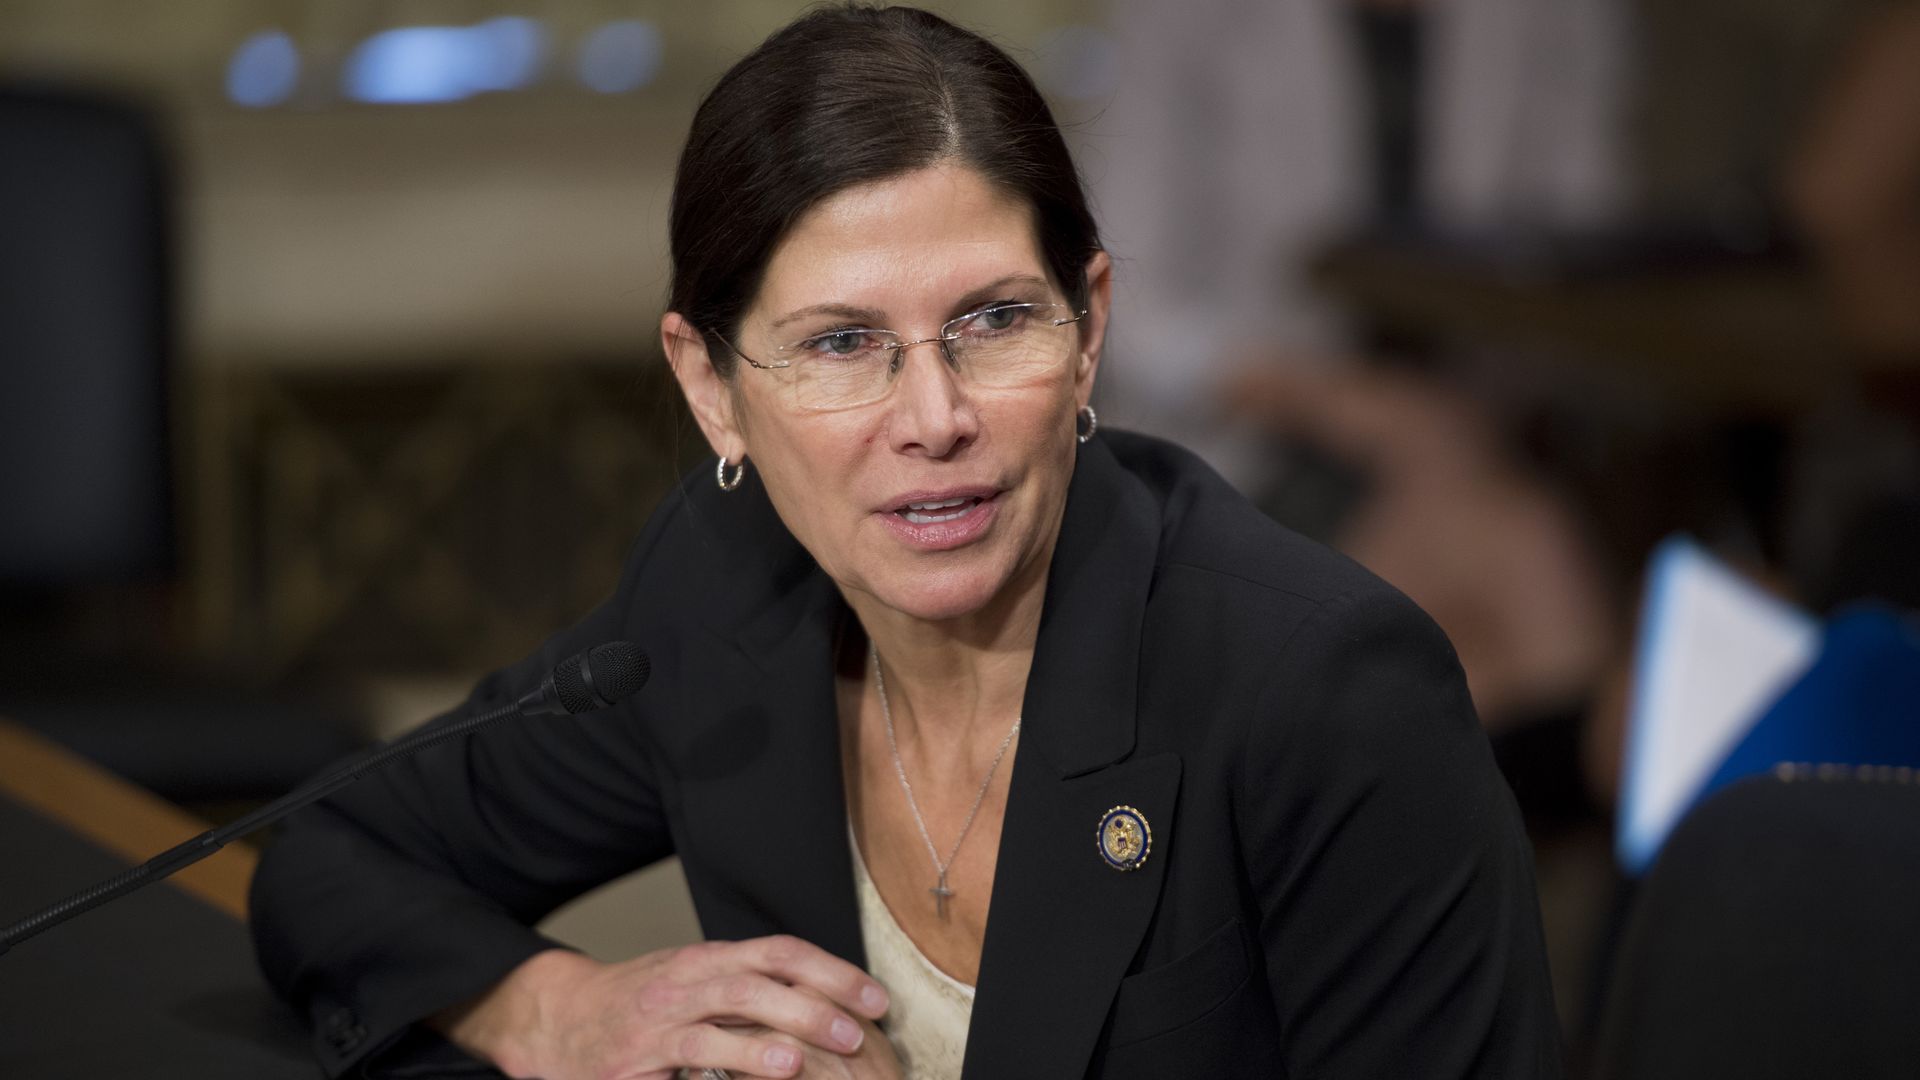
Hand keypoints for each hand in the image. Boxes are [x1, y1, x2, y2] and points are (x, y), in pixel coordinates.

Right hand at [436, 937, 890, 1079]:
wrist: (559, 1020)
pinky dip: (742, 1058)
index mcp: (708, 958)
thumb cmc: (636, 1008)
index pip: (779, 950)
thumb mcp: (693, 988)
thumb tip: (820, 1005)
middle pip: (764, 972)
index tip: (875, 998)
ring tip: (834, 1043)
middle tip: (864, 1024)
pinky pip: (697, 1051)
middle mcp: (689, 977)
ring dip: (790, 1023)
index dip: (832, 970)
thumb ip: (745, 990)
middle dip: (821, 996)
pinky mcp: (642, 1053)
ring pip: (734, 1003)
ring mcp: (664, 1013)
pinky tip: (778, 1068)